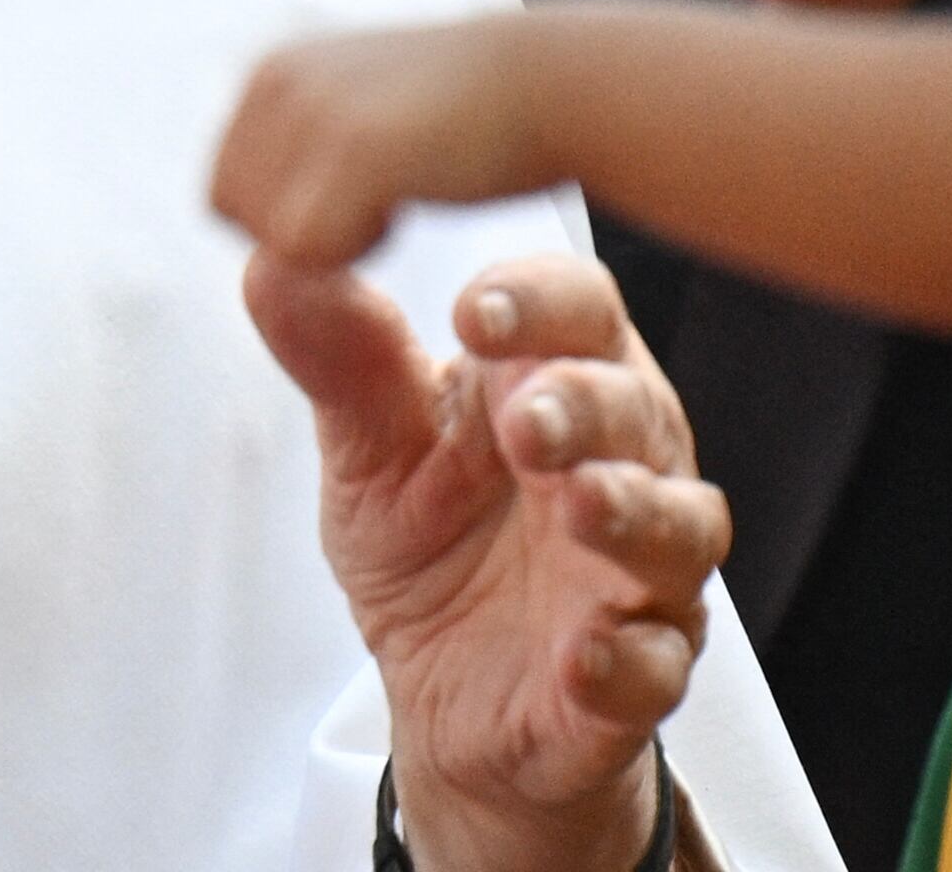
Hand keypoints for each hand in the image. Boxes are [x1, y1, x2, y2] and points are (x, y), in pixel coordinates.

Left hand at [210, 16, 549, 273]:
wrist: (553, 78)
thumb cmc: (469, 110)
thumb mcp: (360, 104)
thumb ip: (303, 140)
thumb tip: (243, 195)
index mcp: (269, 72)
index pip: (225, 189)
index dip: (289, 212)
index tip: (366, 183)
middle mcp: (273, 80)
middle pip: (235, 216)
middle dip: (304, 227)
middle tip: (385, 195)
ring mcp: (310, 110)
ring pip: (273, 239)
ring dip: (336, 238)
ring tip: (400, 191)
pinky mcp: (353, 148)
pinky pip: (311, 250)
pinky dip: (361, 248)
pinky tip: (411, 201)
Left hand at [251, 253, 720, 871]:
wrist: (443, 692)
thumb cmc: (430, 536)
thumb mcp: (368, 445)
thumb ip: (337, 357)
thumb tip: (274, 259)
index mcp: (556, 380)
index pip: (578, 309)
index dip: (538, 301)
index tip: (472, 313)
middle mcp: (621, 461)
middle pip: (635, 408)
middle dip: (585, 404)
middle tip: (526, 419)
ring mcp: (640, 571)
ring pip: (677, 528)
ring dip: (633, 511)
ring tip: (579, 504)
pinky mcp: (638, 676)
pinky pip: (655, 667)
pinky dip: (624, 660)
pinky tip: (582, 656)